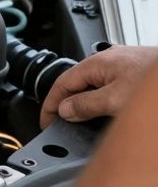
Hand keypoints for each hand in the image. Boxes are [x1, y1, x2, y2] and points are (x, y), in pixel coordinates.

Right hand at [39, 46, 157, 127]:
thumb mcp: (116, 100)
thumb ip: (87, 105)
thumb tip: (67, 110)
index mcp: (98, 63)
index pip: (62, 83)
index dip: (50, 105)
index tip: (46, 122)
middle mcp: (111, 61)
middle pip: (79, 84)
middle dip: (69, 105)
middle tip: (63, 125)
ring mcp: (126, 66)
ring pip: (97, 86)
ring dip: (89, 104)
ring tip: (86, 122)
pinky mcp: (140, 75)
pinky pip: (113, 88)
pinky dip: (105, 102)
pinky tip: (112, 112)